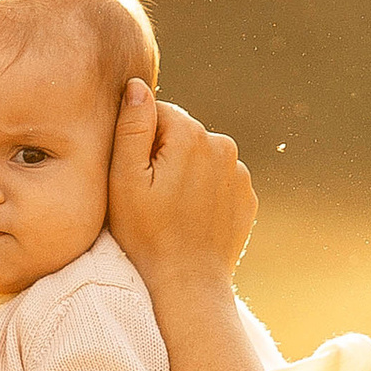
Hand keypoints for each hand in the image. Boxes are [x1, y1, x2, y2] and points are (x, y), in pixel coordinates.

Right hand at [104, 81, 256, 296]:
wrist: (188, 284)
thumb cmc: (147, 235)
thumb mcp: (125, 179)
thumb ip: (132, 126)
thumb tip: (137, 85)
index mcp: (193, 136)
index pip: (157, 113)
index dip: (138, 142)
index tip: (134, 176)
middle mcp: (223, 146)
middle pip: (181, 134)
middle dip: (163, 155)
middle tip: (150, 196)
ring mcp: (240, 173)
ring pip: (200, 157)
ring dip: (184, 172)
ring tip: (170, 210)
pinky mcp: (246, 196)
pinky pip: (217, 180)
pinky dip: (203, 191)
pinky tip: (189, 218)